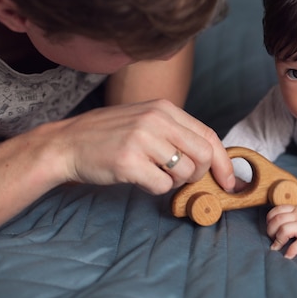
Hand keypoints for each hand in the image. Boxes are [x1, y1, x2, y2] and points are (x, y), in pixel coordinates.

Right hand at [51, 99, 234, 192]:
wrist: (67, 144)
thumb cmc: (109, 135)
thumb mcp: (145, 120)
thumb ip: (176, 132)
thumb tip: (211, 157)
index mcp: (164, 108)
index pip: (208, 134)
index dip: (223, 160)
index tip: (229, 180)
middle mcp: (156, 119)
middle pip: (203, 155)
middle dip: (200, 174)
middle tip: (182, 179)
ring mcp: (142, 140)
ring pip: (185, 172)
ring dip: (175, 182)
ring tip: (155, 174)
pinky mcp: (129, 162)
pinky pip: (162, 186)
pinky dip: (155, 189)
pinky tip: (140, 179)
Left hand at [266, 204, 296, 257]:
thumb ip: (294, 213)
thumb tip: (279, 219)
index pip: (277, 210)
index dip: (270, 219)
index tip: (270, 226)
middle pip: (277, 220)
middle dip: (270, 230)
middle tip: (272, 238)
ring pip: (284, 230)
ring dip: (277, 240)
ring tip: (276, 247)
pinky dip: (290, 251)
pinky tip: (287, 256)